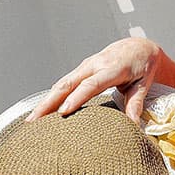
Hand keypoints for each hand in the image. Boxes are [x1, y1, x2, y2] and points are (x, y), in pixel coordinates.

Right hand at [28, 37, 164, 121]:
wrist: (138, 47)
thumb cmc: (143, 67)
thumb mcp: (144, 84)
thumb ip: (136, 104)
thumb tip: (134, 127)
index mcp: (112, 69)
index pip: (91, 84)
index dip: (77, 98)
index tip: (63, 112)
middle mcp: (94, 65)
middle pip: (67, 83)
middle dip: (49, 102)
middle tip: (34, 120)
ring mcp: (85, 67)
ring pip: (61, 84)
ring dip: (44, 102)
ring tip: (30, 121)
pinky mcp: (80, 70)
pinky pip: (63, 84)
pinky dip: (50, 97)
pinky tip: (41, 112)